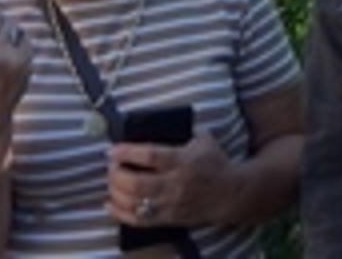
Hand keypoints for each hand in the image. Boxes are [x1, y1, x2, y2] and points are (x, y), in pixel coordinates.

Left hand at [105, 131, 237, 227]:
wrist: (231, 193)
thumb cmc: (216, 163)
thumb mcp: (203, 141)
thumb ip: (183, 132)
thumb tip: (161, 122)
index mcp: (182, 160)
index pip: (150, 155)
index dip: (127, 152)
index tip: (112, 150)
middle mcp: (174, 183)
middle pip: (137, 183)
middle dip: (117, 175)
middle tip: (111, 167)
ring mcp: (171, 203)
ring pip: (135, 202)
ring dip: (116, 192)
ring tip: (112, 182)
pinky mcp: (169, 218)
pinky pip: (140, 220)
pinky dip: (120, 213)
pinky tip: (110, 203)